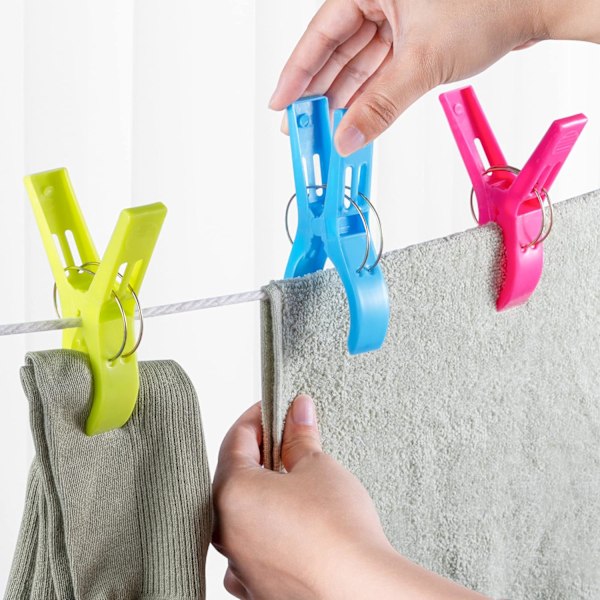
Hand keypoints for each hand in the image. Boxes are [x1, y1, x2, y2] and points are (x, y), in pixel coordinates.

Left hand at [212, 395, 488, 598]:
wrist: (359, 591)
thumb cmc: (338, 531)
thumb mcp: (318, 467)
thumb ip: (300, 436)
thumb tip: (298, 408)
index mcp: (232, 493)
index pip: (236, 439)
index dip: (257, 417)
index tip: (275, 407)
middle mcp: (225, 530)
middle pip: (235, 477)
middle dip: (260, 454)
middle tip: (286, 438)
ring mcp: (238, 562)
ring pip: (242, 513)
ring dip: (262, 492)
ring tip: (293, 480)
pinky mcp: (255, 586)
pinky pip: (251, 546)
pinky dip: (265, 528)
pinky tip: (290, 522)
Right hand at [269, 0, 599, 155]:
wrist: (537, 6)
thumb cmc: (490, 6)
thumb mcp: (423, 61)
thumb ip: (380, 105)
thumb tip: (349, 137)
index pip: (321, 33)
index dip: (297, 72)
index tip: (281, 102)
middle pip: (336, 50)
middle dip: (319, 90)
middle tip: (300, 124)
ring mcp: (397, 18)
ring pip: (359, 63)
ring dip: (344, 98)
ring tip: (323, 128)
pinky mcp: (413, 36)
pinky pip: (381, 69)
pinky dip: (370, 95)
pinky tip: (354, 117)